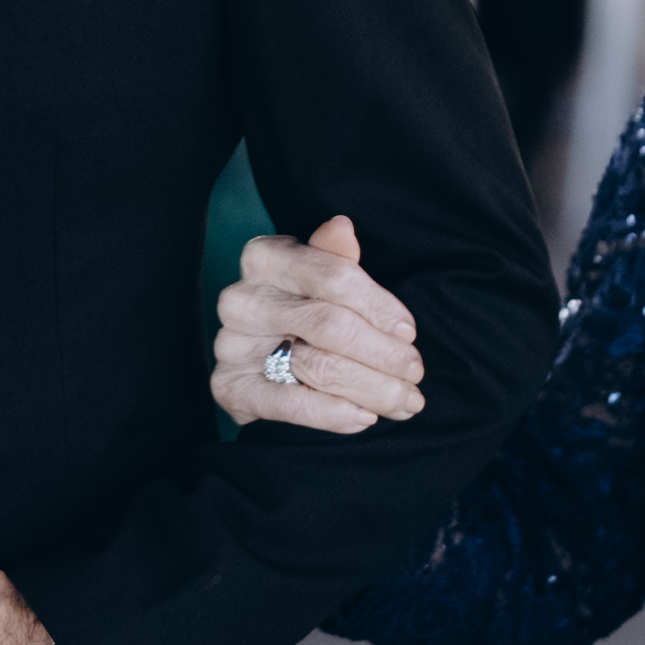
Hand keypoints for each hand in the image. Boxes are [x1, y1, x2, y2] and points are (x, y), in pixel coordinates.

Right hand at [212, 216, 424, 438]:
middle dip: (384, 354)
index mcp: (265, 258)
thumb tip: (341, 227)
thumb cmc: (305, 314)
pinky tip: (364, 417)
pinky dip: (334, 413)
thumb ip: (335, 259)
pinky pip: (290, 403)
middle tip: (415, 373)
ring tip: (404, 401)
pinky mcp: (229, 386)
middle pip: (330, 325)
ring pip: (318, 366)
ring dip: (372, 388)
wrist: (264, 366)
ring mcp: (231, 344)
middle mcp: (242, 298)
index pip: (334, 277)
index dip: (379, 307)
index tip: (408, 333)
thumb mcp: (323, 280)